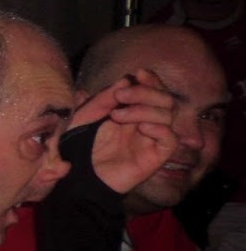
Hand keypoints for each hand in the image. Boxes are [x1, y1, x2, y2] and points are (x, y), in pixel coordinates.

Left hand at [70, 69, 176, 194]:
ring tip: (117, 115)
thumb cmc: (80, 146)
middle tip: (120, 95)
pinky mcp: (156, 157)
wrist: (79, 177)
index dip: (151, 80)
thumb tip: (126, 80)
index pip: (155, 90)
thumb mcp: (85, 116)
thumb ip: (103, 98)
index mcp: (133, 111)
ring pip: (168, 115)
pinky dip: (159, 128)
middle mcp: (146, 123)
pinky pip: (170, 139)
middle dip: (145, 91)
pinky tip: (141, 128)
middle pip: (165, 99)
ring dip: (144, 109)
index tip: (137, 73)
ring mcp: (152, 139)